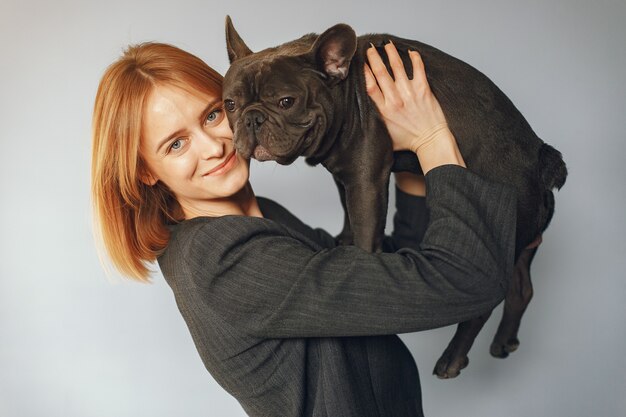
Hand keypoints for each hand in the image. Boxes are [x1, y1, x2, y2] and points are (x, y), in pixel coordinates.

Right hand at [364, 41, 464, 171]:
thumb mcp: (384, 134)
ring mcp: (409, 93)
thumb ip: (375, 121)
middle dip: (374, 57)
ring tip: (387, 44)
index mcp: (383, 111)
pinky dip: (414, 58)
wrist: (430, 142)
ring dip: (390, 53)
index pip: (370, 86)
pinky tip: (411, 51)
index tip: (360, 62)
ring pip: (397, 66)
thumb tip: (363, 116)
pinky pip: (418, 68)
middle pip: (381, 72)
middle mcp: (395, 100)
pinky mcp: (423, 90)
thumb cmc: (408, 141)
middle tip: (370, 48)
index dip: (364, 72)